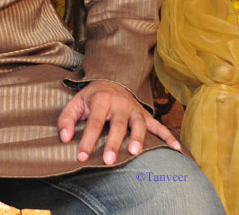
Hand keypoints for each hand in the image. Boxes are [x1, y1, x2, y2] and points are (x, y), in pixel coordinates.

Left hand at [57, 80, 181, 163]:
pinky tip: (176, 148)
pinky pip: (159, 125)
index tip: (81, 156)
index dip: (88, 140)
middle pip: (118, 125)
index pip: (94, 122)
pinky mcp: (145, 115)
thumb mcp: (75, 103)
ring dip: (138, 139)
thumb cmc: (91, 98)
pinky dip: (168, 136)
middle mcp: (120, 104)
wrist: (111, 80)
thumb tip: (65, 138)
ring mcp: (135, 109)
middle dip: (113, 144)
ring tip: (134, 153)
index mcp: (101, 100)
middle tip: (109, 161)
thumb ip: (67, 119)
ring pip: (138, 125)